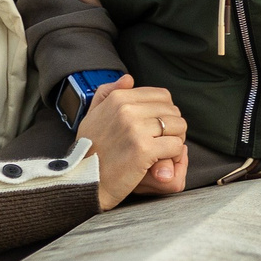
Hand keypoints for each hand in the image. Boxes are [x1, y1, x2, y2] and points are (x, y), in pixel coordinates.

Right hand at [74, 75, 188, 207]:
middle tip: (164, 141)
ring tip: (163, 151)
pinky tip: (161, 161)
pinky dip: (173, 155)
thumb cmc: (89, 151)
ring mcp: (136, 129)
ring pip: (178, 127)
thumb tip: (128, 79)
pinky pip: (176, 146)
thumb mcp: (92, 115)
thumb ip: (107, 93)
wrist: (83, 182)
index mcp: (118, 99)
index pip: (162, 95)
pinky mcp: (144, 150)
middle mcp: (127, 110)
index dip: (166, 112)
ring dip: (175, 140)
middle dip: (173, 127)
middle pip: (172, 111)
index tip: (159, 127)